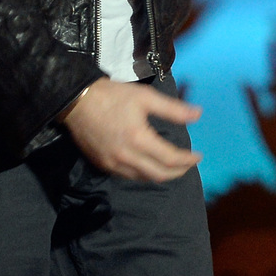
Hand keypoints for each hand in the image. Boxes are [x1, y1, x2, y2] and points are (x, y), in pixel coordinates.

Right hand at [63, 78, 202, 181]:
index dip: (187, 160)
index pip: (169, 158)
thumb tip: (198, 114)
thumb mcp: (145, 97)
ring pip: (143, 178)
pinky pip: (128, 176)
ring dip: (161, 175)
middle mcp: (126, 157)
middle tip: (188, 164)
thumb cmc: (113, 96)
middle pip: (158, 174)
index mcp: (138, 139)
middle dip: (178, 172)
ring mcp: (112, 164)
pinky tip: (149, 164)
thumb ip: (173, 109)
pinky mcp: (102, 164)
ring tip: (173, 166)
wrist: (77, 101)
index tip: (198, 156)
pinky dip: (144, 174)